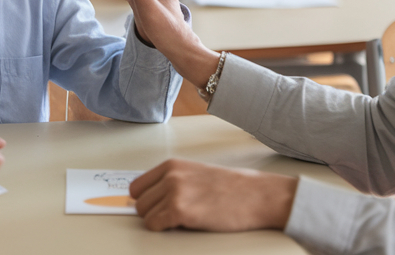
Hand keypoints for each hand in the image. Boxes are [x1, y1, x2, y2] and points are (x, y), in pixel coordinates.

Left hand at [129, 158, 297, 231]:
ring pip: (144, 214)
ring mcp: (174, 192)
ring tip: (181, 219)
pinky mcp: (179, 211)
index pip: (137, 186)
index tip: (154, 206)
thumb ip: (173, 182)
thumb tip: (152, 198)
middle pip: (139, 201)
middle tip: (171, 216)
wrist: (257, 195)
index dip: (146, 200)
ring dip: (159, 221)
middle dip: (152, 212)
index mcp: (172, 166)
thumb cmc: (233, 188)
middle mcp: (170, 176)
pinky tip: (183, 224)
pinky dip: (164, 228)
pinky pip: (154, 225)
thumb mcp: (196, 174)